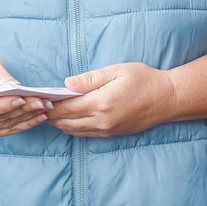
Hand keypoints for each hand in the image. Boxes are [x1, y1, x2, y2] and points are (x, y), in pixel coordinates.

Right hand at [0, 55, 50, 138]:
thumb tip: (15, 86)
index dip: (3, 105)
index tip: (22, 99)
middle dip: (23, 109)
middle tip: (42, 102)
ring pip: (7, 125)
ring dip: (28, 117)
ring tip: (45, 108)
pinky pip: (9, 130)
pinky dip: (26, 124)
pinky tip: (39, 117)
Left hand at [46, 63, 176, 137]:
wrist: (168, 99)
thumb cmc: (144, 80)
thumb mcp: (117, 71)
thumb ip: (90, 79)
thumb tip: (66, 84)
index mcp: (101, 103)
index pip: (66, 108)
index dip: (49, 104)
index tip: (38, 98)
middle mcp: (101, 121)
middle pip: (66, 122)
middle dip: (50, 114)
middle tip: (39, 104)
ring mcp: (106, 130)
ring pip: (73, 131)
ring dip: (59, 122)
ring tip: (49, 111)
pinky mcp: (111, 134)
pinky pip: (85, 134)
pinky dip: (72, 127)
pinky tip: (67, 118)